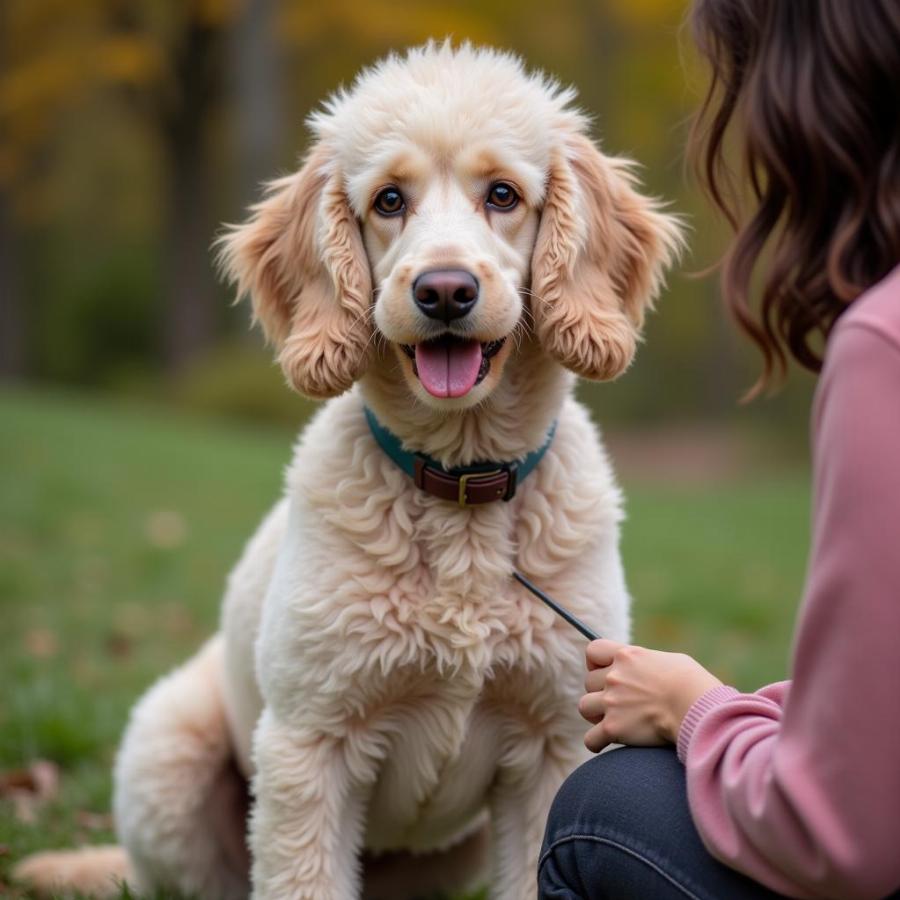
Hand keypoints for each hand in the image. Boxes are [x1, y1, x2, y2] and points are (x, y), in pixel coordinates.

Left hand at [578, 639, 722, 752]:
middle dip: (600, 692)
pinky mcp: (613, 727)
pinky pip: (590, 738)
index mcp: (627, 655)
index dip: (595, 662)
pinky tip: (603, 743)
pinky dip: (595, 742)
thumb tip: (646, 672)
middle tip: (617, 703)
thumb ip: (647, 665)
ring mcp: (611, 701)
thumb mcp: (669, 662)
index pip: (593, 650)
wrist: (697, 708)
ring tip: (611, 720)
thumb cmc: (693, 685)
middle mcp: (614, 676)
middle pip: (589, 682)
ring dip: (595, 715)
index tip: (603, 672)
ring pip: (585, 707)